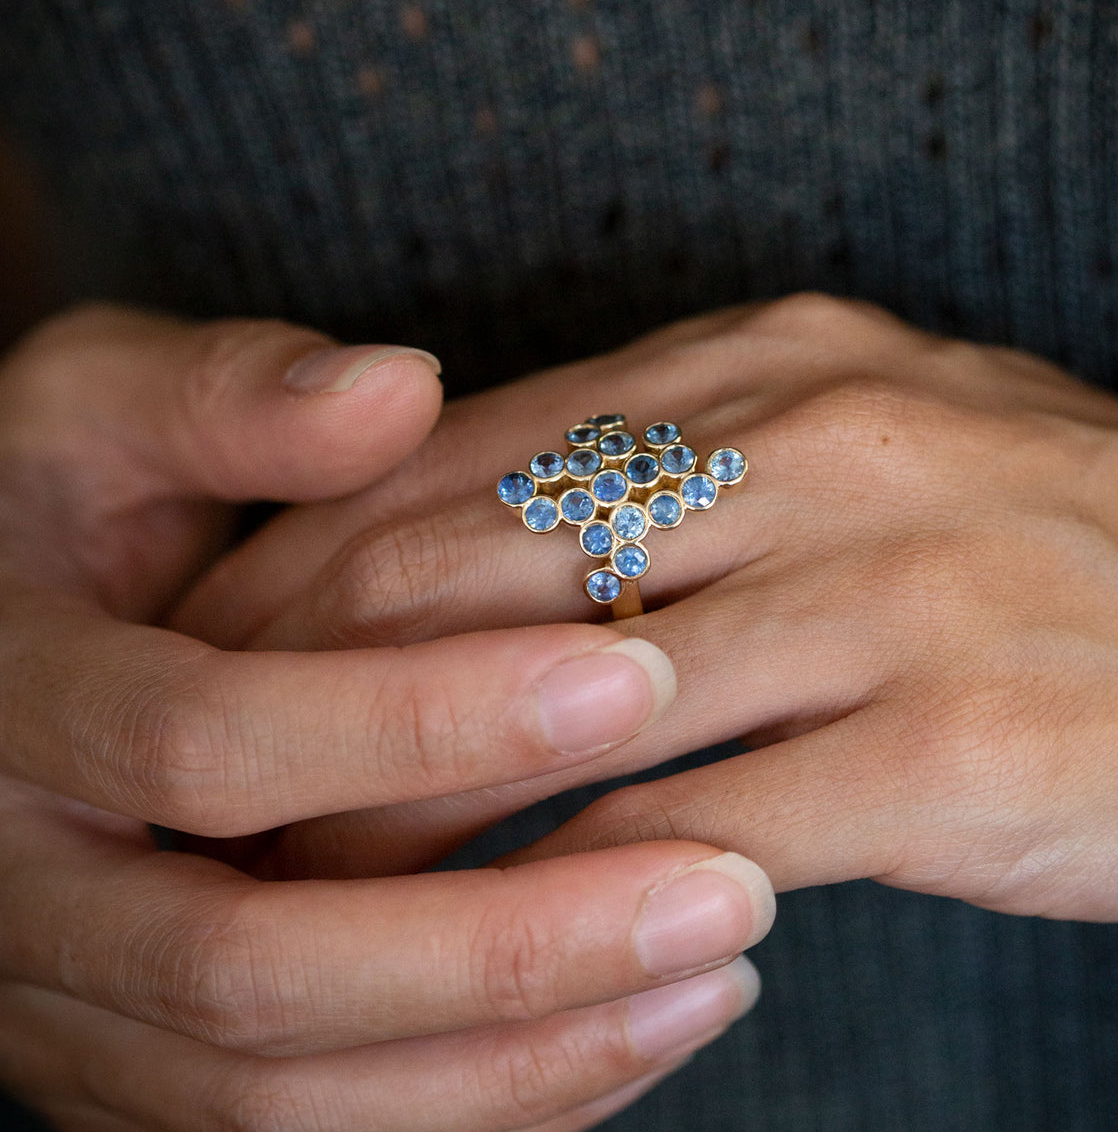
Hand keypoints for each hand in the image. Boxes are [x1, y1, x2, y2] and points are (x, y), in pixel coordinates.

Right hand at [0, 304, 772, 1130]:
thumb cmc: (55, 500)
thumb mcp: (93, 414)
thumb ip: (225, 400)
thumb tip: (397, 386)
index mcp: (5, 714)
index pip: (206, 746)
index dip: (415, 721)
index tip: (632, 679)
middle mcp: (29, 899)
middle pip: (254, 971)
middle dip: (501, 942)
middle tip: (719, 890)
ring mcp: (81, 1005)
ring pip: (288, 1095)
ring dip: (517, 1056)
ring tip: (713, 971)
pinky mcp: (147, 1058)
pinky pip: (314, 1126)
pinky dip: (481, 1101)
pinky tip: (632, 1030)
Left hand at [183, 293, 1117, 924]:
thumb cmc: (1037, 540)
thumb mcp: (850, 444)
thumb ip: (677, 473)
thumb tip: (486, 537)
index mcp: (772, 365)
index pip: (471, 451)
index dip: (322, 550)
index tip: (232, 640)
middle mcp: (817, 449)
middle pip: (481, 562)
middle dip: (318, 672)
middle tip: (219, 762)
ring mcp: (888, 594)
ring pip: (565, 709)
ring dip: (409, 804)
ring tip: (301, 870)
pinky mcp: (951, 748)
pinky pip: (700, 834)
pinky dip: (571, 893)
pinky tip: (495, 937)